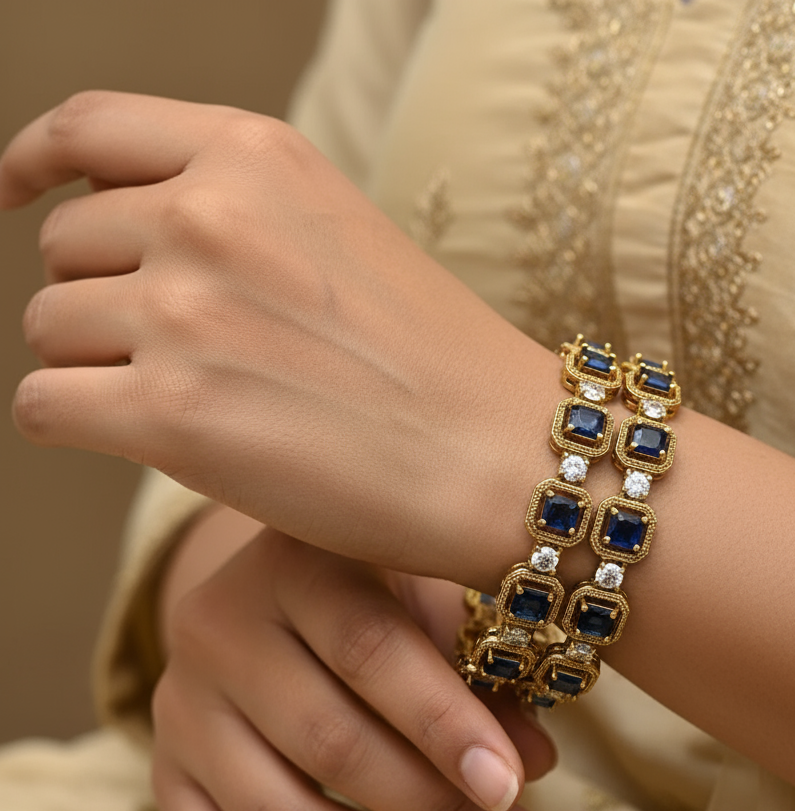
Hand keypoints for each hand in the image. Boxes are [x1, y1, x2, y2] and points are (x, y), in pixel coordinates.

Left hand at [1, 91, 558, 587]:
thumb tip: (124, 254)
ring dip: (94, 369)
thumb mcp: (344, 240)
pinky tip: (149, 441)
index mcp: (257, 158)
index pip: (90, 130)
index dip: (33, 165)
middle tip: (181, 358)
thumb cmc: (442, 366)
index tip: (13, 198)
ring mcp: (185, 313)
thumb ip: (238, 220)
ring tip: (187, 405)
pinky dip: (77, 425)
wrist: (505, 455)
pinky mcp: (172, 413)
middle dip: (102, 302)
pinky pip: (45, 406)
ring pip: (48, 331)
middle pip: (64, 248)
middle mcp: (208, 217)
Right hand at [153, 526, 556, 810]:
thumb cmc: (380, 589)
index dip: (443, 725)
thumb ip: (482, 672)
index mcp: (294, 563)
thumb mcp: (433, 601)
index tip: (513, 789)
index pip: (369, 650)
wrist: (278, 592)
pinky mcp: (167, 776)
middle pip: (329, 744)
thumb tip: (532, 765)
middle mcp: (219, 629)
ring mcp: (180, 708)